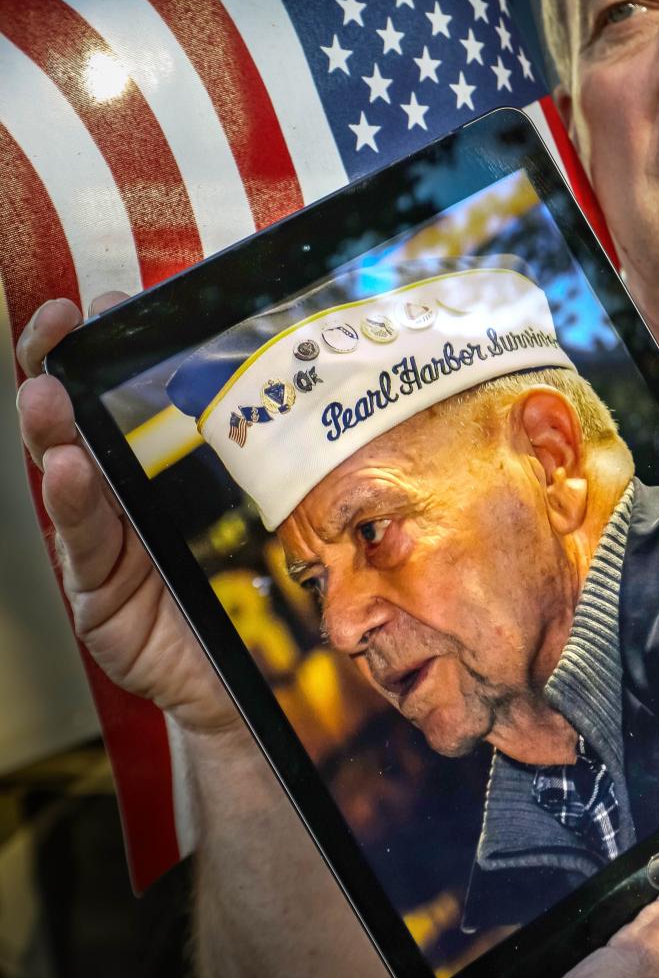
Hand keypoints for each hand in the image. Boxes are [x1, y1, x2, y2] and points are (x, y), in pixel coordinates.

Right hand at [16, 296, 239, 737]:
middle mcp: (117, 489)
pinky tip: (67, 470)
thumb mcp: (255, 503)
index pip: (116, 390)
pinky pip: (80, 539)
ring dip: (50, 427)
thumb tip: (290, 368)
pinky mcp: (96, 586)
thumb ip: (253, 449)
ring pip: (64, 470)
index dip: (100, 344)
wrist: (249, 674)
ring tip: (47, 395)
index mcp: (153, 460)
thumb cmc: (251, 582)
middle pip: (73, 416)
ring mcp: (100, 535)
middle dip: (57, 365)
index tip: (98, 303)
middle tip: (55, 327)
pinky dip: (72, 502)